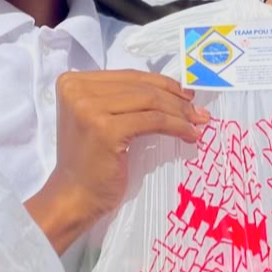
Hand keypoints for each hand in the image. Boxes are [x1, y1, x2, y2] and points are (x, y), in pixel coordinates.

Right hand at [31, 69, 207, 250]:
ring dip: (180, 112)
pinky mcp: (105, 129)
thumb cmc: (91, 162)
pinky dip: (176, 126)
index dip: (162, 83)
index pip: (129, 75)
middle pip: (140, 87)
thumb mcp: (100, 119)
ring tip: (197, 123)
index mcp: (72, 82)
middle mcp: (76, 90)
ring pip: (150, 101)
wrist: (74, 196)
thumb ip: (122, 100)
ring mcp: (88, 108)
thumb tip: (172, 90)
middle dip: (175, 98)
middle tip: (198, 111)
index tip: (186, 95)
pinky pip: (153, 121)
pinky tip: (189, 135)